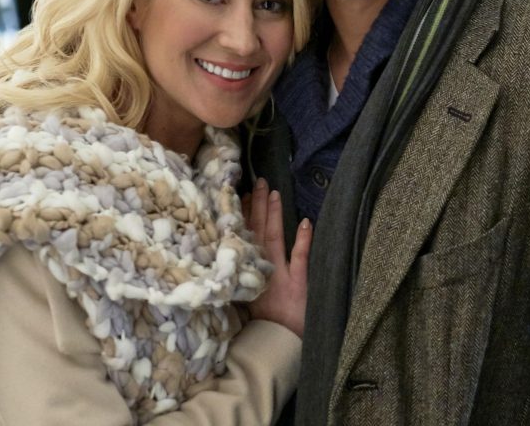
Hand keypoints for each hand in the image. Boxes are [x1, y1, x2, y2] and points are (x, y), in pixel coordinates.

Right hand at [245, 178, 310, 338]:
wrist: (273, 347)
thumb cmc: (260, 324)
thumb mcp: (240, 298)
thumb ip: (234, 276)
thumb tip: (223, 253)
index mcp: (246, 271)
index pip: (244, 236)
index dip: (244, 214)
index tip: (243, 194)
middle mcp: (260, 269)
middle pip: (258, 231)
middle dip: (259, 205)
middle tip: (261, 182)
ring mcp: (279, 275)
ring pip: (275, 238)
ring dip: (274, 215)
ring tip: (275, 192)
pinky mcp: (298, 284)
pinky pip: (300, 259)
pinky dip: (303, 240)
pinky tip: (306, 222)